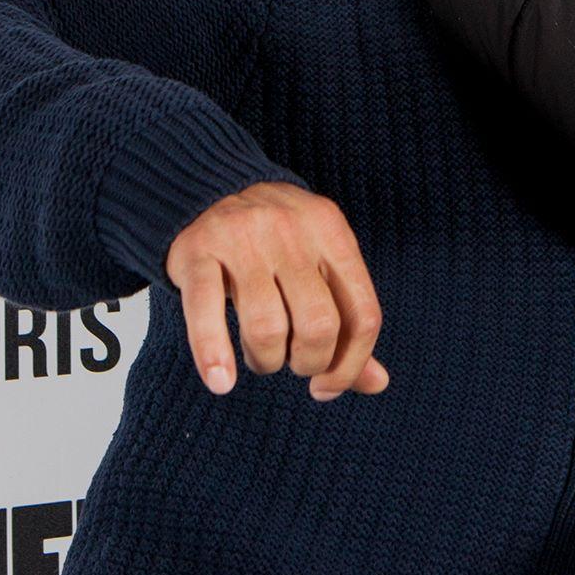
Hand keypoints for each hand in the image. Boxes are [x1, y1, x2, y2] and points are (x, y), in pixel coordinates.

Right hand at [165, 181, 389, 400]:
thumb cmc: (274, 243)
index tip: (327, 385)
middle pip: (319, 324)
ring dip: (266, 361)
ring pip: (267, 327)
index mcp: (332, 231)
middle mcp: (292, 230)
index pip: (363, 314)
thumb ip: (346, 323)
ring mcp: (243, 239)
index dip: (351, 363)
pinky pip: (206, 314)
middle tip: (293, 364)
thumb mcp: (318, 267)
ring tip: (261, 359)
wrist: (207, 189)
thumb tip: (378, 384)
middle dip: (308, 363)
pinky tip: (221, 382)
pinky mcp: (197, 251)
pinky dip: (214, 356)